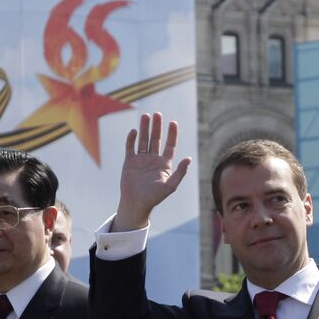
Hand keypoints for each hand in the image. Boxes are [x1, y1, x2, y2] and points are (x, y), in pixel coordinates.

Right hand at [114, 112, 191, 231]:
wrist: (136, 204)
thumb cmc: (154, 197)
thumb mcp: (170, 186)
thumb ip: (179, 172)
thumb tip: (188, 159)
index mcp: (164, 164)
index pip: (170, 145)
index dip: (172, 134)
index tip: (173, 123)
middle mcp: (153, 159)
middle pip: (156, 139)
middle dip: (157, 127)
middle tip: (157, 114)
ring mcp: (141, 160)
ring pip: (144, 140)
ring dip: (145, 128)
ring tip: (146, 116)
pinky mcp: (129, 162)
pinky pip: (130, 147)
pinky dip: (132, 139)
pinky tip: (134, 132)